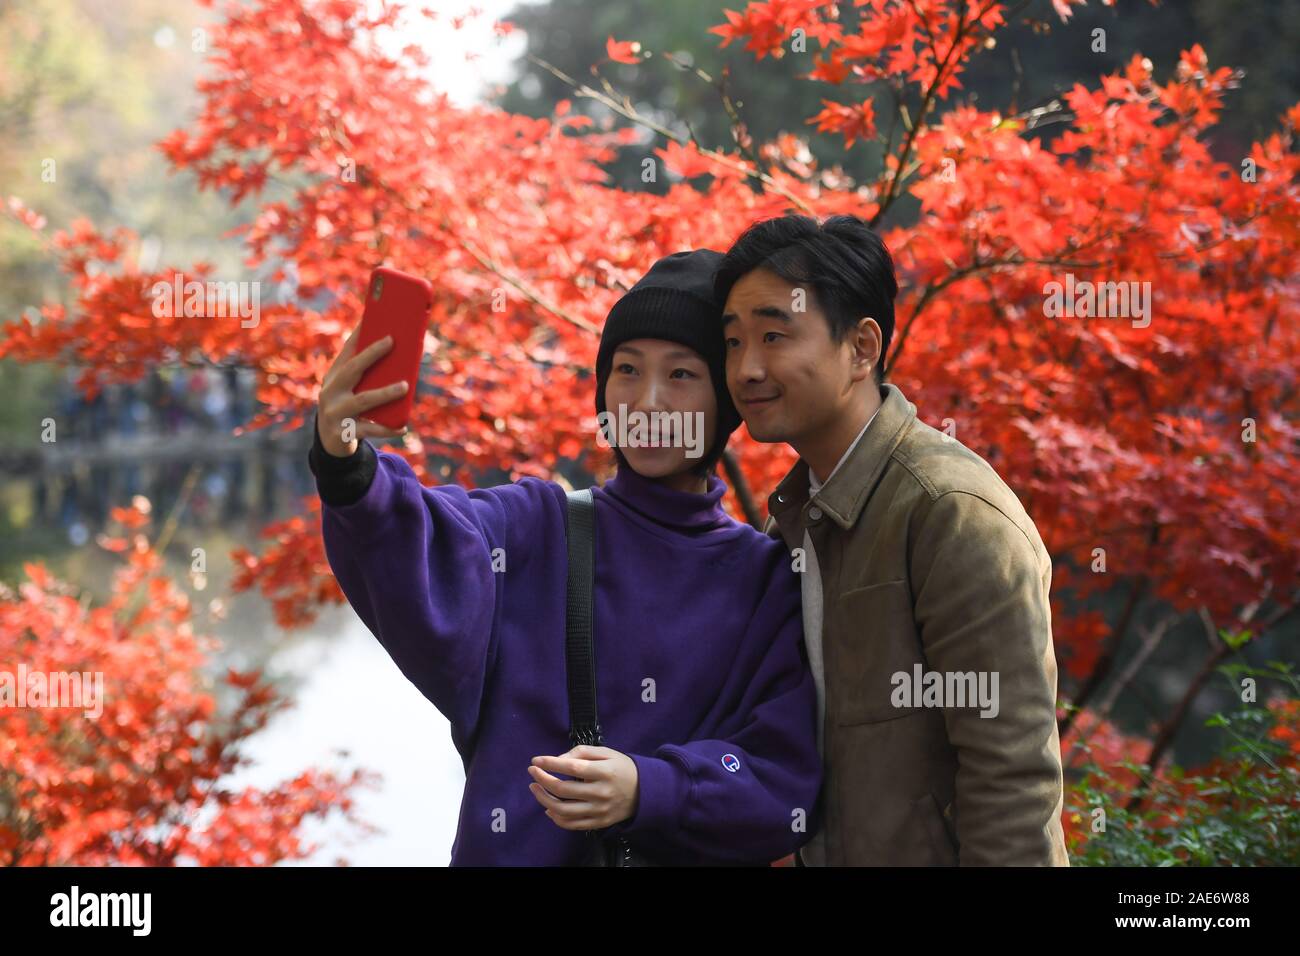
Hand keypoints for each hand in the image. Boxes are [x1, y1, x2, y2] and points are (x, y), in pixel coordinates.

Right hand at [316, 324, 408, 455]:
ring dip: (385, 393)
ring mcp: (335, 413)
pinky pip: (370, 429)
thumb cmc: (348, 407)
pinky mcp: (343, 433)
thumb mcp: (351, 390)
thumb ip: (366, 375)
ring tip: (405, 386)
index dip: (358, 334)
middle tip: (391, 341)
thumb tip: (399, 355)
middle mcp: (330, 392)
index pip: (346, 351)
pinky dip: (388, 428)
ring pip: (363, 400)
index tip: (372, 317)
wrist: (330, 443)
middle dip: (371, 354)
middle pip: (351, 370)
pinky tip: (403, 427)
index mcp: (333, 377)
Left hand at [527, 745, 638, 829]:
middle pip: (563, 789)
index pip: (572, 767)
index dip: (550, 763)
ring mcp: (599, 810)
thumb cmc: (621, 768)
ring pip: (563, 810)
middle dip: (542, 779)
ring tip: (535, 788)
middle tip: (532, 772)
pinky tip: (548, 808)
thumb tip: (558, 759)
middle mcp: (601, 792)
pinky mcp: (598, 823)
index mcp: (604, 772)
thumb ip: (582, 752)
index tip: (536, 760)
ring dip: (544, 799)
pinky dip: (555, 818)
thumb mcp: (607, 752)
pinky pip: (571, 824)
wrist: (644, 792)